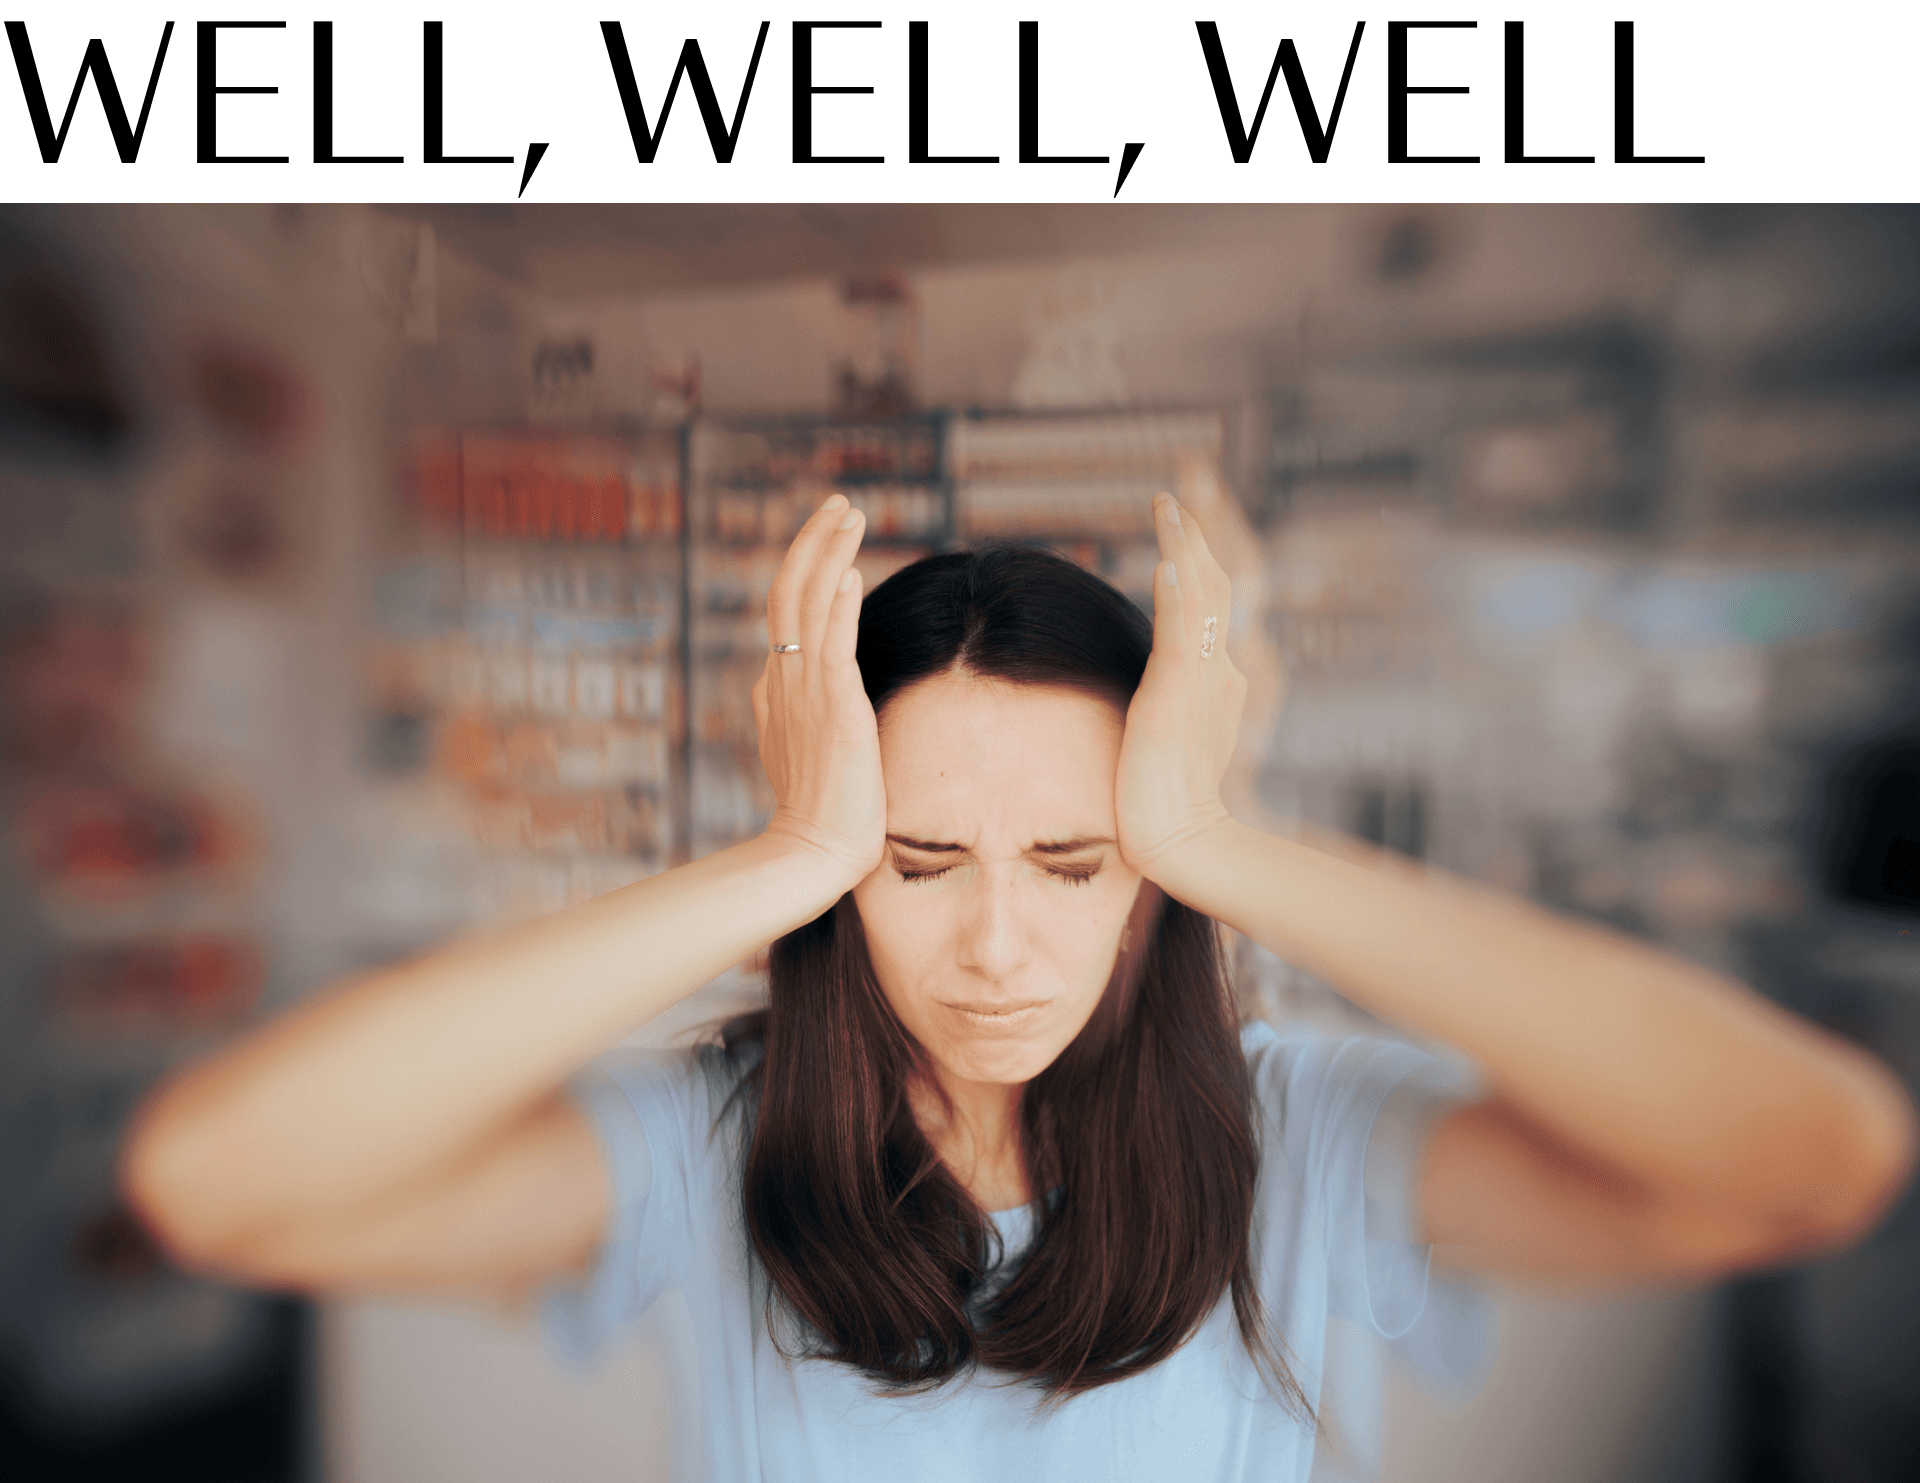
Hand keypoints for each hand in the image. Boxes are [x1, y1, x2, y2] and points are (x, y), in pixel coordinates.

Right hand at [750, 493, 885, 886]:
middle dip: (815, 542)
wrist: (817, 853)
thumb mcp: (802, 748)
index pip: (788, 613)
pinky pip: (831, 647)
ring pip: (807, 606)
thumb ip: (799, 709)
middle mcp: (784, 681)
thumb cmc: (824, 812)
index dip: (807, 568)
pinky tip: (850, 572)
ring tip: (849, 515)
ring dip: (827, 554)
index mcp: (779, 688)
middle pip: (789, 593)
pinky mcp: (834, 711)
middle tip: (840, 504)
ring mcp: (805, 693)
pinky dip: (837, 606)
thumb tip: (788, 680)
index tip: (834, 537)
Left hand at [1114, 491, 1248, 879]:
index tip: (1177, 514)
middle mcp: (1218, 668)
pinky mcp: (1179, 697)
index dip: (1196, 554)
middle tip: (1179, 488)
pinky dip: (1178, 596)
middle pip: (1214, 583)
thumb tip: (1157, 677)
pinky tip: (1168, 563)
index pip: (1208, 600)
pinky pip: (1182, 636)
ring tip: (1169, 504)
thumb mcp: (1170, 729)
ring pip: (1201, 598)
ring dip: (1185, 546)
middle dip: (1198, 532)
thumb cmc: (1164, 797)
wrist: (1179, 840)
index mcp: (1215, 674)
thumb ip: (1170, 695)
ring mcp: (1203, 681)